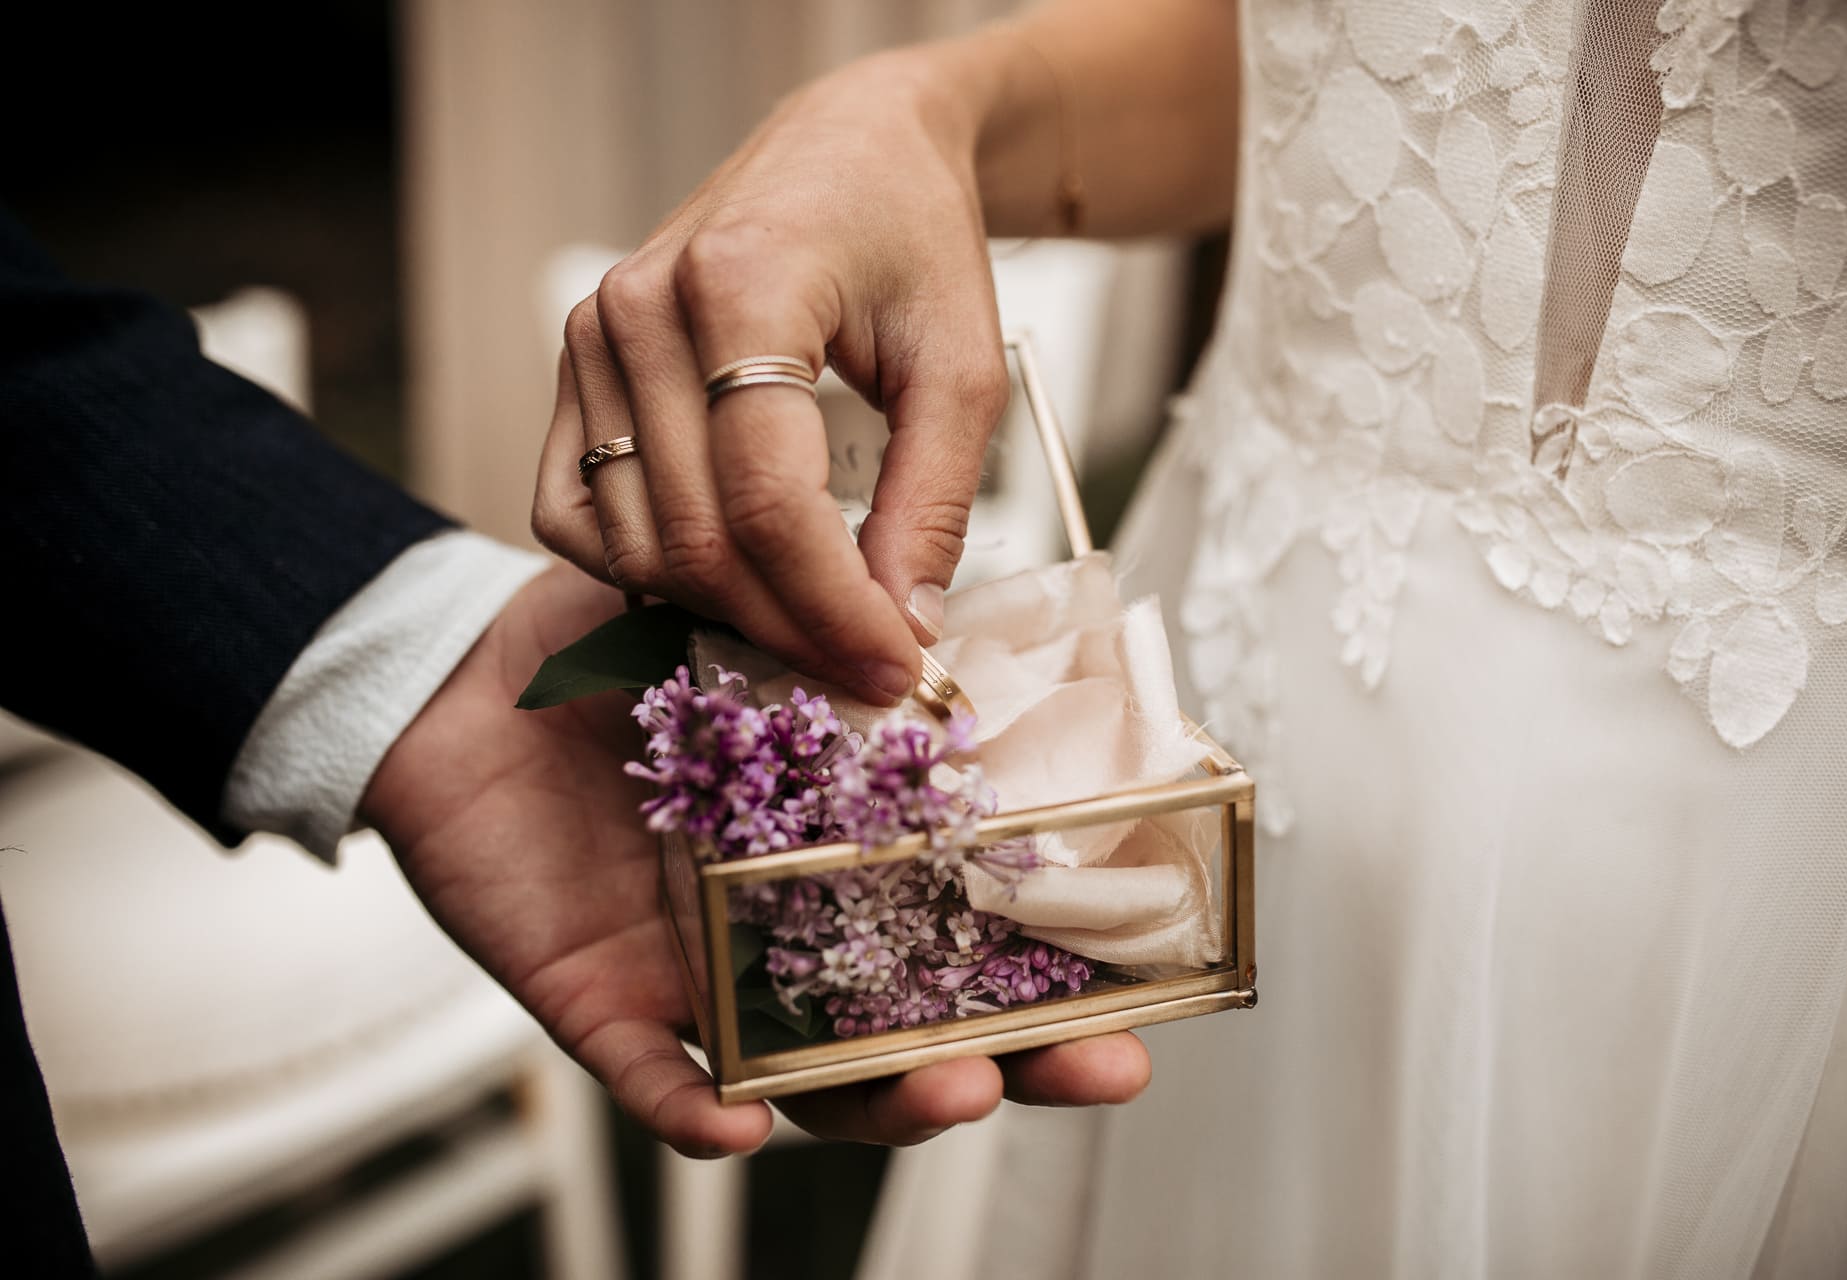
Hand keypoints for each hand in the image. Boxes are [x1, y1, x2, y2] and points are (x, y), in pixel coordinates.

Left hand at [361, 565, 1150, 1156]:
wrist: (465, 679)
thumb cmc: (615, 652)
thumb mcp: (741, 622)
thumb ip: (833, 640)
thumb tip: (942, 625)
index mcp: (852, 848)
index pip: (980, 923)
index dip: (1066, 955)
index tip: (1150, 966)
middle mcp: (799, 930)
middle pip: (926, 1025)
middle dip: (1018, 1058)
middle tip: (1095, 1062)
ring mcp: (714, 976)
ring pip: (815, 1077)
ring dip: (885, 1099)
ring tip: (949, 1089)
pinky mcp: (609, 1003)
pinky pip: (655, 1078)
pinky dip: (694, 1108)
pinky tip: (735, 1122)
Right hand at [530, 49, 1009, 706]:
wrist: (851, 151)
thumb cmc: (913, 240)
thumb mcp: (962, 364)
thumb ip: (933, 501)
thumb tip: (903, 628)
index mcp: (742, 285)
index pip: (767, 499)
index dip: (834, 608)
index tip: (899, 664)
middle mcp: (640, 309)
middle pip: (696, 537)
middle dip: (788, 628)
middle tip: (867, 666)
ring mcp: (590, 336)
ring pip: (633, 543)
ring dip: (722, 612)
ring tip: (811, 627)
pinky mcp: (573, 365)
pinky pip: (572, 513)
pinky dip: (639, 570)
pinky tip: (723, 577)